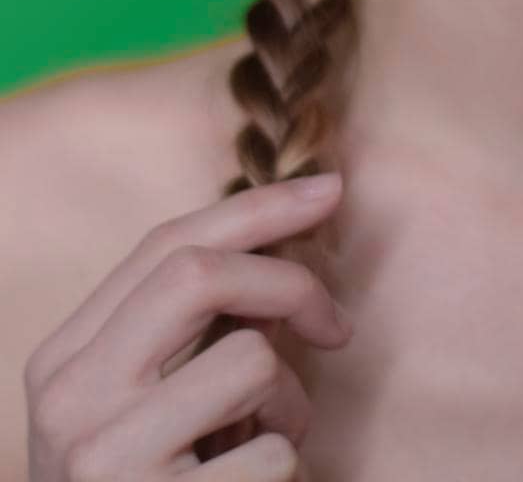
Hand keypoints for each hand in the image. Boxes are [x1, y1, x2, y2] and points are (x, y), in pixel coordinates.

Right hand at [24, 171, 351, 478]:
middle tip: (337, 325)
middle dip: (287, 281)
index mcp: (65, 357)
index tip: (330, 188)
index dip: (257, 206)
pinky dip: (285, 469)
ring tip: (261, 447)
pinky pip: (273, 456)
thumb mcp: (144, 396)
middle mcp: (73, 400)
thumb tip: (289, 230)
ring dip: (289, 404)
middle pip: (198, 276)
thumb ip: (189, 322)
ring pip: (250, 363)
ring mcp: (108, 461)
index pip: (166, 243)